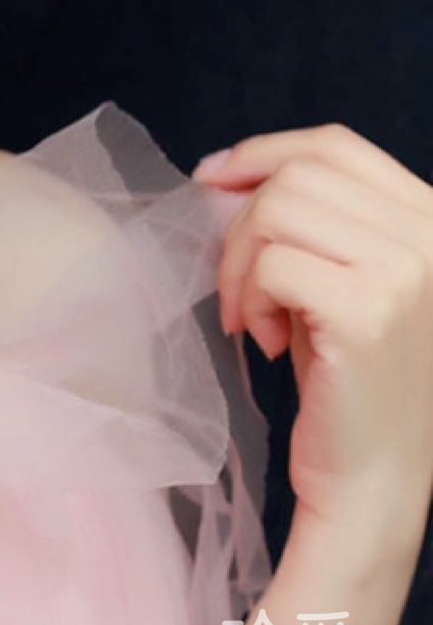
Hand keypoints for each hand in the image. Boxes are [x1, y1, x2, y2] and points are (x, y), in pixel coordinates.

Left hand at [194, 124, 432, 535]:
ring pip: (278, 211)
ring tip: (256, 315)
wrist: (375, 480)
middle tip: (239, 284)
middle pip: (298, 175)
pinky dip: (249, 296)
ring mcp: (408, 272)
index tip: (213, 179)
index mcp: (430, 220)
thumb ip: (306, 220)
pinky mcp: (369, 311)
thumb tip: (222, 171)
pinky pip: (272, 264)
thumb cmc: (346, 378)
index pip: (335, 145)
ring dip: (242, 262)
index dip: (263, 152)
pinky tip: (267, 340)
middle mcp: (432, 238)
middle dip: (242, 222)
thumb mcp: (335, 276)